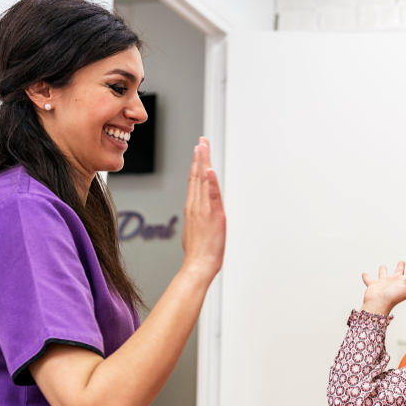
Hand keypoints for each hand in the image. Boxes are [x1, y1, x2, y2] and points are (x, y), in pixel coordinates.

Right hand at [181, 137, 225, 281]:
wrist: (198, 264)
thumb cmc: (198, 252)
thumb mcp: (195, 230)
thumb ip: (197, 218)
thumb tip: (199, 214)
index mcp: (192, 208)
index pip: (193, 181)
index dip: (195, 164)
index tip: (198, 150)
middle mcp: (196, 205)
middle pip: (196, 176)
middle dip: (199, 157)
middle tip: (201, 141)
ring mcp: (203, 209)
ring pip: (202, 181)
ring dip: (203, 162)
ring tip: (202, 146)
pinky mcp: (213, 215)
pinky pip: (211, 195)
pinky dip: (209, 182)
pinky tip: (209, 170)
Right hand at [360, 262, 405, 315]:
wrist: (377, 304)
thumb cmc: (392, 298)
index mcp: (402, 283)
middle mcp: (393, 283)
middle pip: (398, 274)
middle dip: (401, 267)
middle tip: (402, 261)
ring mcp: (383, 284)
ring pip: (383, 275)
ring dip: (383, 271)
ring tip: (383, 266)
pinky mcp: (373, 285)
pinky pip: (369, 280)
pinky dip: (366, 277)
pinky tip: (364, 274)